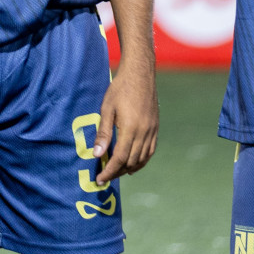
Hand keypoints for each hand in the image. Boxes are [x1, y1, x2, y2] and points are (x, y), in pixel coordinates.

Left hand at [93, 59, 157, 184]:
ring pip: (142, 158)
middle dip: (117, 171)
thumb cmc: (120, 89)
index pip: (120, 158)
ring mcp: (152, 131)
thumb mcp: (106, 109)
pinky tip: (133, 163)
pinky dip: (141, 160)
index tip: (100, 179)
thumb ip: (103, 133)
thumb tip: (97, 154)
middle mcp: (144, 133)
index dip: (109, 171)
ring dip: (129, 168)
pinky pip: (150, 151)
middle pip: (131, 161)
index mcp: (130, 129)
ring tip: (116, 172)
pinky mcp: (156, 128)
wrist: (140, 74)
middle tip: (105, 176)